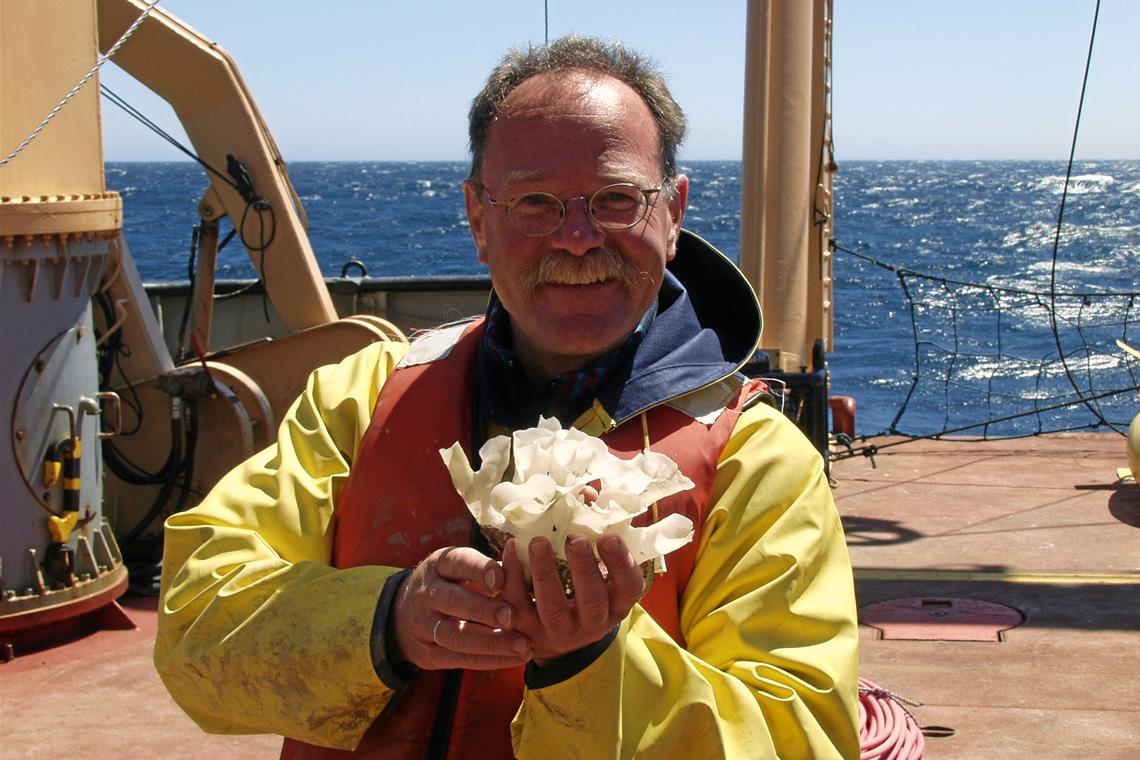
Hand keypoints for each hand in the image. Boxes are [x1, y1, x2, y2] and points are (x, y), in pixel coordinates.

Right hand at [393, 547, 530, 669]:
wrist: (402, 615)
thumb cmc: (448, 584)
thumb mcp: (459, 567)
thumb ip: (487, 569)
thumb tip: (526, 569)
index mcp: (439, 565)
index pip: (457, 562)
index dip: (479, 570)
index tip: (501, 580)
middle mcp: (426, 592)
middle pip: (452, 601)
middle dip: (483, 610)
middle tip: (512, 616)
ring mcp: (423, 625)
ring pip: (454, 634)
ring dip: (490, 641)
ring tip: (522, 645)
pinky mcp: (427, 653)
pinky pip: (458, 659)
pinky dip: (488, 660)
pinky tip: (514, 658)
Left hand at [501, 534, 644, 667]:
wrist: (552, 632)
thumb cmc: (582, 586)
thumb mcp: (599, 566)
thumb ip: (596, 528)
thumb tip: (587, 493)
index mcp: (616, 604)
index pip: (629, 588)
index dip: (621, 563)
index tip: (609, 536)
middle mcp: (591, 623)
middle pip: (592, 600)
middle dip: (583, 567)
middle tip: (574, 539)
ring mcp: (558, 631)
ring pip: (552, 607)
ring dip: (545, 573)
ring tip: (539, 542)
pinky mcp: (526, 629)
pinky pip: (517, 605)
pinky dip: (512, 576)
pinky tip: (512, 548)